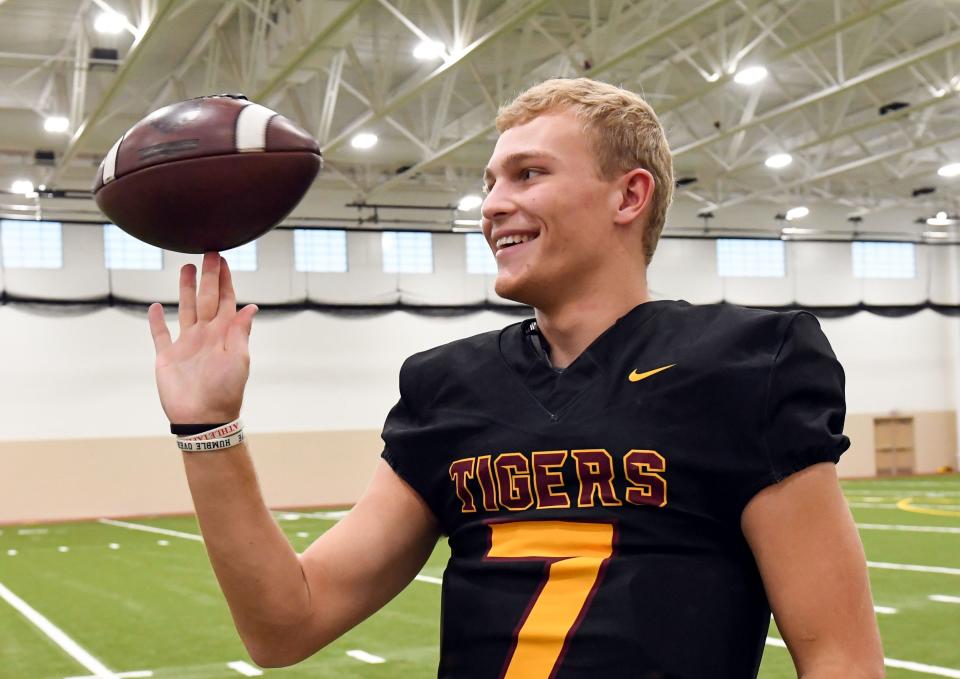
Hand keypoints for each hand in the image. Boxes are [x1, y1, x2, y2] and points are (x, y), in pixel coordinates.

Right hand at [148, 252, 257, 423]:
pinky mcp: (167, 357)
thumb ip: (240, 332)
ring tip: (185, 268)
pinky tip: (155, 306)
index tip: (223, 259)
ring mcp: (186, 344)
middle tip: (208, 252)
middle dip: (207, 276)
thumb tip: (252, 307)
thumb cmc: (225, 391)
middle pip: (207, 298)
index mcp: (224, 334)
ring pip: (185, 309)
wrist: (202, 418)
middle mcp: (206, 335)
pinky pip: (160, 334)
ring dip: (185, 289)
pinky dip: (157, 321)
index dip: (225, 280)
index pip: (226, 300)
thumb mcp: (239, 360)